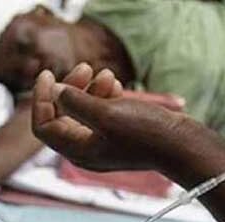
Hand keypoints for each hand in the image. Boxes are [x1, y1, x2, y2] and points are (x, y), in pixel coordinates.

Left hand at [32, 65, 224, 175]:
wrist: (182, 145)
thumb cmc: (145, 134)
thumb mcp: (106, 114)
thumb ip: (76, 102)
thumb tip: (54, 91)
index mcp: (78, 151)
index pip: (45, 126)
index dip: (41, 100)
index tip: (47, 74)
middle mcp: (87, 150)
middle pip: (62, 116)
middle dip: (70, 89)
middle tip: (84, 67)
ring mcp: (104, 142)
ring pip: (84, 110)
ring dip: (91, 88)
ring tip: (109, 75)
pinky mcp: (120, 134)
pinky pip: (102, 111)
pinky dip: (106, 96)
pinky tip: (118, 86)